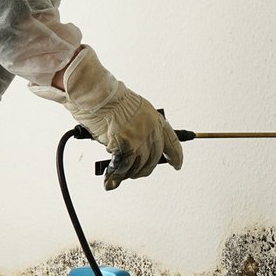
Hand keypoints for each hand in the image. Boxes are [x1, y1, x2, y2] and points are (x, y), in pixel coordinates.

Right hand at [31, 46, 181, 189]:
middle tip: (136, 173)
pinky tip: (110, 181)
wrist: (98, 94)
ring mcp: (140, 138)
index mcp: (155, 118)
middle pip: (153, 158)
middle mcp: (151, 129)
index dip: (176, 155)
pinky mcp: (126, 146)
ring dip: (128, 173)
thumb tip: (133, 146)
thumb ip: (137, 127)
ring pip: (138, 165)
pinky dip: (114, 176)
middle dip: (144, 168)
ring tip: (119, 175)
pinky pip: (122, 167)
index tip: (177, 164)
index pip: (172, 141)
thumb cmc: (109, 98)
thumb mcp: (132, 110)